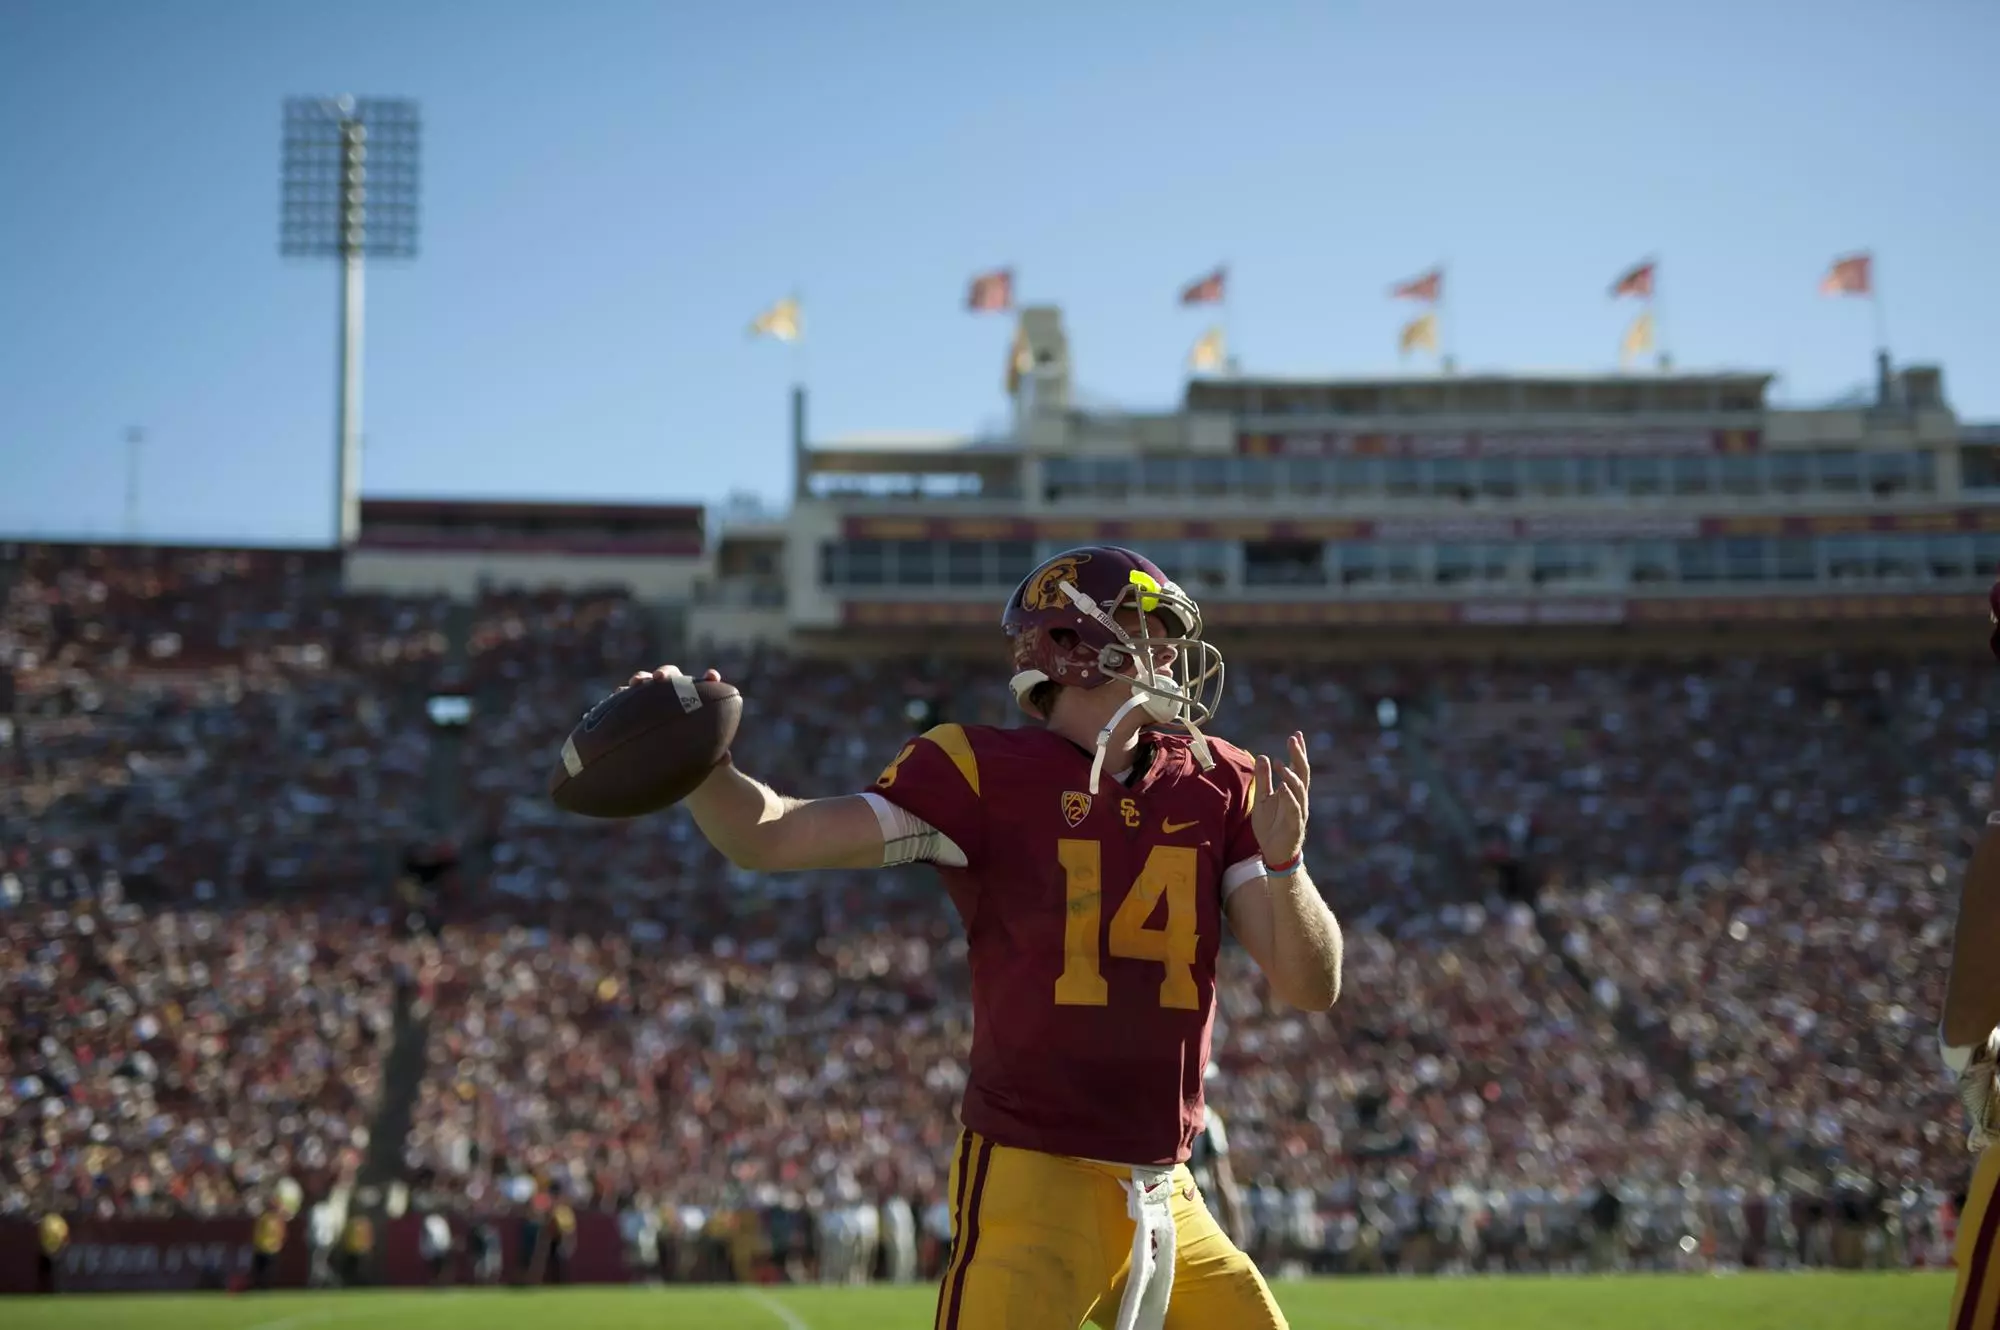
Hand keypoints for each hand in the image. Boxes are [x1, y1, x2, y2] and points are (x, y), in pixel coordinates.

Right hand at [620, 666, 736, 778]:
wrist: (671, 758)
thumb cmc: (693, 751)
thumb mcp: (706, 753)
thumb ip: (717, 753)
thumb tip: (726, 760)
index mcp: (696, 698)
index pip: (705, 684)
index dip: (709, 679)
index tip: (712, 678)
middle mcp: (673, 692)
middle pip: (671, 675)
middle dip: (665, 673)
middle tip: (660, 678)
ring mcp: (652, 696)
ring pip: (646, 682)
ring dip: (641, 678)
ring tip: (635, 683)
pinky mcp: (634, 706)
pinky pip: (627, 697)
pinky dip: (623, 694)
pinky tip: (617, 696)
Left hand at [1251, 732, 1309, 866]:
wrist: (1274, 853)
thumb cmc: (1271, 826)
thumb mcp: (1263, 799)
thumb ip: (1264, 779)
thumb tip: (1265, 756)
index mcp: (1292, 791)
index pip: (1297, 768)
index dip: (1298, 752)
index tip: (1296, 735)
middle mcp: (1299, 798)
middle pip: (1302, 773)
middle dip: (1298, 756)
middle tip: (1293, 739)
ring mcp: (1299, 810)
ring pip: (1299, 789)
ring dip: (1290, 775)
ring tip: (1280, 763)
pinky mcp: (1295, 824)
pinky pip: (1294, 808)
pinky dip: (1290, 796)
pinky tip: (1283, 787)